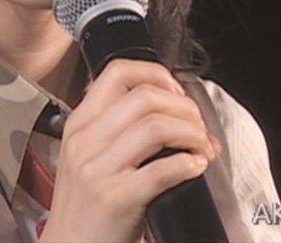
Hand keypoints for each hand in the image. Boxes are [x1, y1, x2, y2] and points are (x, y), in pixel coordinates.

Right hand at [38, 59, 219, 242]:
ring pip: (157, 127)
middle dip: (185, 109)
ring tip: (200, 148)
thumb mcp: (87, 157)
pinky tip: (195, 168)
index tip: (176, 93)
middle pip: (146, 98)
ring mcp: (97, 170)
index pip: (118, 73)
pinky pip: (163, 171)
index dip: (157, 75)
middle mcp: (85, 142)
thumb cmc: (85, 207)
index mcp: (79, 124)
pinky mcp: (115, 199)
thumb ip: (119, 130)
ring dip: (192, 135)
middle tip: (197, 128)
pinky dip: (189, 165)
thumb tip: (178, 116)